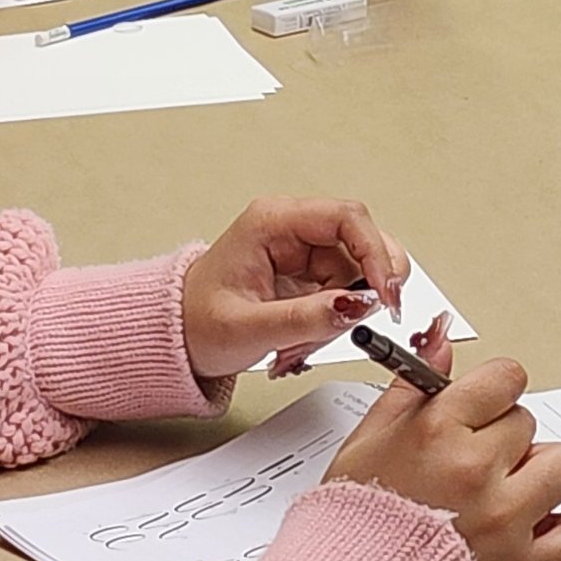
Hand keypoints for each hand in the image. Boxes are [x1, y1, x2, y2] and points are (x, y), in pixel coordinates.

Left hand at [180, 198, 411, 381]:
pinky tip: (302, 341)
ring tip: (301, 344)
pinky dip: (332, 324)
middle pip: (362, 244)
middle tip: (357, 324)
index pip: (347, 217)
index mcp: (273, 221)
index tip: (385, 293)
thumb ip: (306, 317)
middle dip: (363, 291)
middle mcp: (293, 229)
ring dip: (342, 317)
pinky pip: (344, 295)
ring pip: (357, 276)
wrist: (175, 337)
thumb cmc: (196, 322)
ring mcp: (303, 252)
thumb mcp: (250, 327)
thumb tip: (359, 305)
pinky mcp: (309, 276)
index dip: (375, 252)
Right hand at [328, 343, 560, 560]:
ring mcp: (504, 518)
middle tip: (474, 468)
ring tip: (510, 496)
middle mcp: (476, 468)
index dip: (494, 393)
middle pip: (527, 423)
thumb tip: (440, 344)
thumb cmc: (347, 529)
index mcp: (438, 431)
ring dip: (543, 477)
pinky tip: (534, 535)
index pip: (506, 379)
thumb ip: (410, 388)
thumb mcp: (366, 442)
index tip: (483, 410)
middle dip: (505, 441)